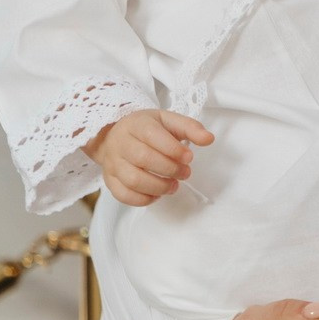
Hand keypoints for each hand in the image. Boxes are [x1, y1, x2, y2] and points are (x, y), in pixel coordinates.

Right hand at [85, 110, 213, 206]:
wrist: (114, 135)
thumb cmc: (146, 128)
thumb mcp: (168, 121)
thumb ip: (190, 128)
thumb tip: (209, 139)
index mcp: (137, 125)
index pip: (152, 136)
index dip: (173, 149)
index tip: (189, 157)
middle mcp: (121, 143)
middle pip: (143, 159)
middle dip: (170, 169)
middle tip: (185, 173)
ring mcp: (112, 163)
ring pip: (132, 180)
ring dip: (158, 187)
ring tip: (174, 186)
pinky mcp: (109, 180)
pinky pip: (123, 195)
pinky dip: (143, 199)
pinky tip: (157, 195)